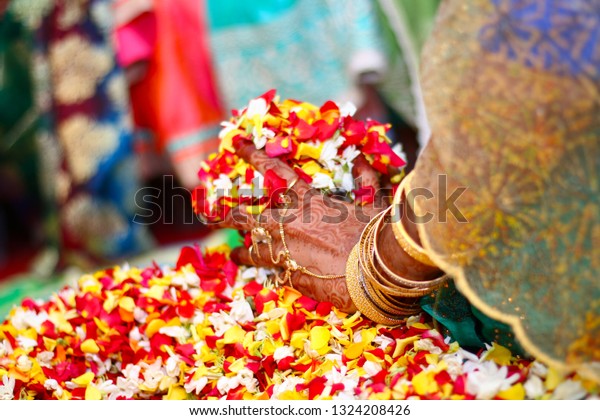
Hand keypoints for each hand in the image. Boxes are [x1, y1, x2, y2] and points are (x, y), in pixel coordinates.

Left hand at [217, 144, 431, 311]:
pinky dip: (268, 272)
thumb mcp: (374, 201)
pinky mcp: (291, 276)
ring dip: (242, 250)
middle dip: (226, 214)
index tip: (235, 143)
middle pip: (246, 217)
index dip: (251, 155)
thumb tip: (363, 160)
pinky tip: (263, 276)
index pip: (274, 171)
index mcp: (308, 200)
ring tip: (233, 252)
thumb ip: (366, 179)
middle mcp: (289, 223)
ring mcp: (286, 251)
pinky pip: (271, 271)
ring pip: (253, 248)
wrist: (379, 271)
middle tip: (210, 213)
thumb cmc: (377, 232)